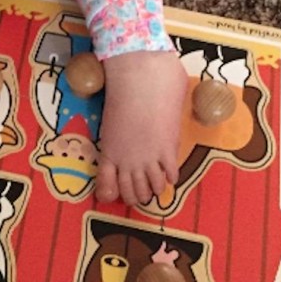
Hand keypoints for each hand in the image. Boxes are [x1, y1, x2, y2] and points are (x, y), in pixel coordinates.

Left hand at [95, 51, 186, 206]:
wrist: (141, 85)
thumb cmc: (121, 99)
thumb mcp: (109, 128)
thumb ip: (111, 150)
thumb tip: (114, 161)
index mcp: (110, 156)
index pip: (110, 187)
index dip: (118, 194)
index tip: (122, 196)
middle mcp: (128, 163)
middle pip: (134, 191)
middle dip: (139, 196)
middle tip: (143, 196)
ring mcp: (148, 159)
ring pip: (153, 187)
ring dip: (156, 189)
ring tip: (158, 188)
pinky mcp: (167, 151)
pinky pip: (171, 174)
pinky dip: (171, 176)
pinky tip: (171, 176)